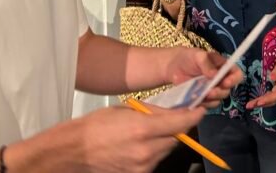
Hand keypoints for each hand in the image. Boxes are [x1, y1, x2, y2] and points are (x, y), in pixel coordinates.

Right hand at [74, 104, 205, 172]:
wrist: (75, 151)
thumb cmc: (98, 125)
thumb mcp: (126, 109)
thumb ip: (153, 112)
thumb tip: (172, 112)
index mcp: (143, 129)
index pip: (180, 123)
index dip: (194, 116)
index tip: (200, 110)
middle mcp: (146, 150)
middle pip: (176, 138)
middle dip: (178, 127)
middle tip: (174, 118)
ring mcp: (143, 166)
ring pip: (167, 150)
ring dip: (166, 139)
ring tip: (151, 131)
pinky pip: (156, 160)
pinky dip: (155, 151)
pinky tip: (142, 144)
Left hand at [166, 48, 243, 107]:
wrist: (174, 66)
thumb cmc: (189, 57)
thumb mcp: (198, 55)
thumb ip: (206, 63)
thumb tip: (215, 74)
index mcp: (223, 67)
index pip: (237, 74)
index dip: (234, 80)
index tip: (225, 83)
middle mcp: (220, 79)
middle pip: (228, 90)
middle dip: (219, 92)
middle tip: (209, 92)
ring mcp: (212, 90)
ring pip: (218, 99)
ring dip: (211, 99)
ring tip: (201, 95)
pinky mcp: (203, 98)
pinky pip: (207, 105)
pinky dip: (203, 104)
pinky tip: (195, 99)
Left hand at [245, 46, 275, 109]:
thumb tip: (272, 77)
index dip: (267, 100)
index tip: (258, 102)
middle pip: (273, 100)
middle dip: (261, 104)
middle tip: (249, 105)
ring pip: (272, 100)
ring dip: (261, 103)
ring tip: (251, 105)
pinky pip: (271, 97)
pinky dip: (264, 100)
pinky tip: (258, 100)